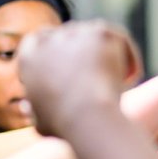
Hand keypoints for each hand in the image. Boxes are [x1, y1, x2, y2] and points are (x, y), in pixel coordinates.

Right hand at [19, 21, 139, 137]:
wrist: (87, 115)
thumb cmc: (66, 126)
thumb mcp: (41, 123)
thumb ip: (34, 111)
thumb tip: (27, 106)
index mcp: (29, 58)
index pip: (40, 43)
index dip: (58, 55)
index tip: (74, 72)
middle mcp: (49, 39)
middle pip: (71, 37)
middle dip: (87, 55)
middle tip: (103, 78)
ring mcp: (74, 32)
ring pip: (97, 39)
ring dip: (108, 57)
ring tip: (118, 84)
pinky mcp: (99, 31)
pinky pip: (118, 39)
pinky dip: (128, 57)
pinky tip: (130, 78)